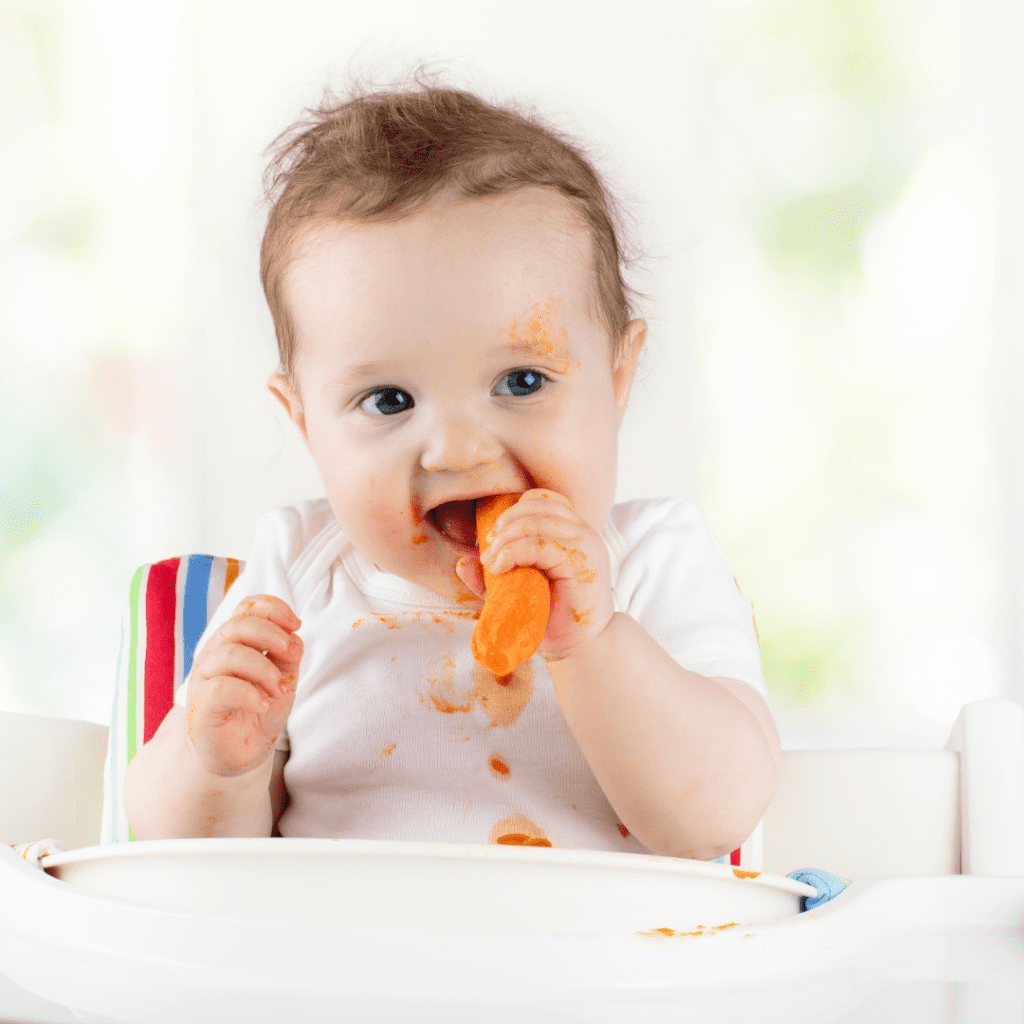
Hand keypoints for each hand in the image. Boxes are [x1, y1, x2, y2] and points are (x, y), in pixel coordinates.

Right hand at [183, 595, 302, 776]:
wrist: (239, 754)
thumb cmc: (259, 710)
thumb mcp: (283, 678)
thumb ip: (287, 655)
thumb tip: (294, 636)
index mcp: (234, 641)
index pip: (247, 608)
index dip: (273, 608)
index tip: (297, 625)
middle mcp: (215, 653)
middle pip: (238, 625)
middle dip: (273, 636)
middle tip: (294, 657)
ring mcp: (204, 678)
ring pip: (231, 654)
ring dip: (265, 670)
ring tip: (281, 690)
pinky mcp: (200, 704)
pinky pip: (222, 687)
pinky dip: (250, 694)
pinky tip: (264, 704)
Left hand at [455, 489, 613, 662]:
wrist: (582, 649)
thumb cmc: (553, 619)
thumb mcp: (516, 592)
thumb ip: (491, 576)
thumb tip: (462, 562)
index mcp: (574, 532)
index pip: (544, 499)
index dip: (515, 511)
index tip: (494, 538)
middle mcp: (583, 533)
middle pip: (538, 504)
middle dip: (504, 523)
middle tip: (488, 551)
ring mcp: (586, 545)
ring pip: (536, 522)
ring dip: (505, 539)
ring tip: (492, 562)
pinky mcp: (581, 562)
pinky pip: (539, 545)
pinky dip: (512, 553)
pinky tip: (499, 568)